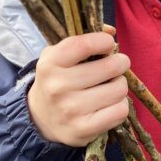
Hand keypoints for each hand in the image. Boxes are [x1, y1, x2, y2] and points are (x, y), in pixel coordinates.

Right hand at [27, 30, 130, 146]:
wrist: (40, 120)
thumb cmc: (57, 80)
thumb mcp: (59, 56)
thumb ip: (83, 39)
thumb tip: (111, 31)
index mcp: (50, 64)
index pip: (84, 45)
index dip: (104, 42)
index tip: (108, 45)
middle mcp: (57, 87)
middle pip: (110, 67)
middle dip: (119, 63)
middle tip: (115, 66)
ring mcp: (70, 110)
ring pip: (119, 89)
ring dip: (120, 85)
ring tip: (110, 86)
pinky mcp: (83, 129)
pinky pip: (120, 111)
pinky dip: (120, 105)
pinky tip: (109, 104)